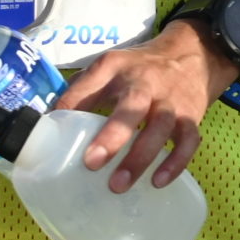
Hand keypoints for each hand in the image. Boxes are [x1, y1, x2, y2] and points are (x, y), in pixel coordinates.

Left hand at [55, 23, 236, 192]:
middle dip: (114, 135)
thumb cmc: (139, 69)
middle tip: (93, 164)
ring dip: (141, 157)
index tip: (56, 125)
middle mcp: (147, 82)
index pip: (93, 81)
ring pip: (161, 126)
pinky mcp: (192, 116)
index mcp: (119, 68)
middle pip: (133, 106)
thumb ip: (80, 92)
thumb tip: (46, 126)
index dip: (76, 102)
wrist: (192, 54)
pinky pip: (189, 140)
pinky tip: (158, 182)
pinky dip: (176, 162)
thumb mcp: (109, 68)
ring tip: (119, 186)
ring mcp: (172, 100)